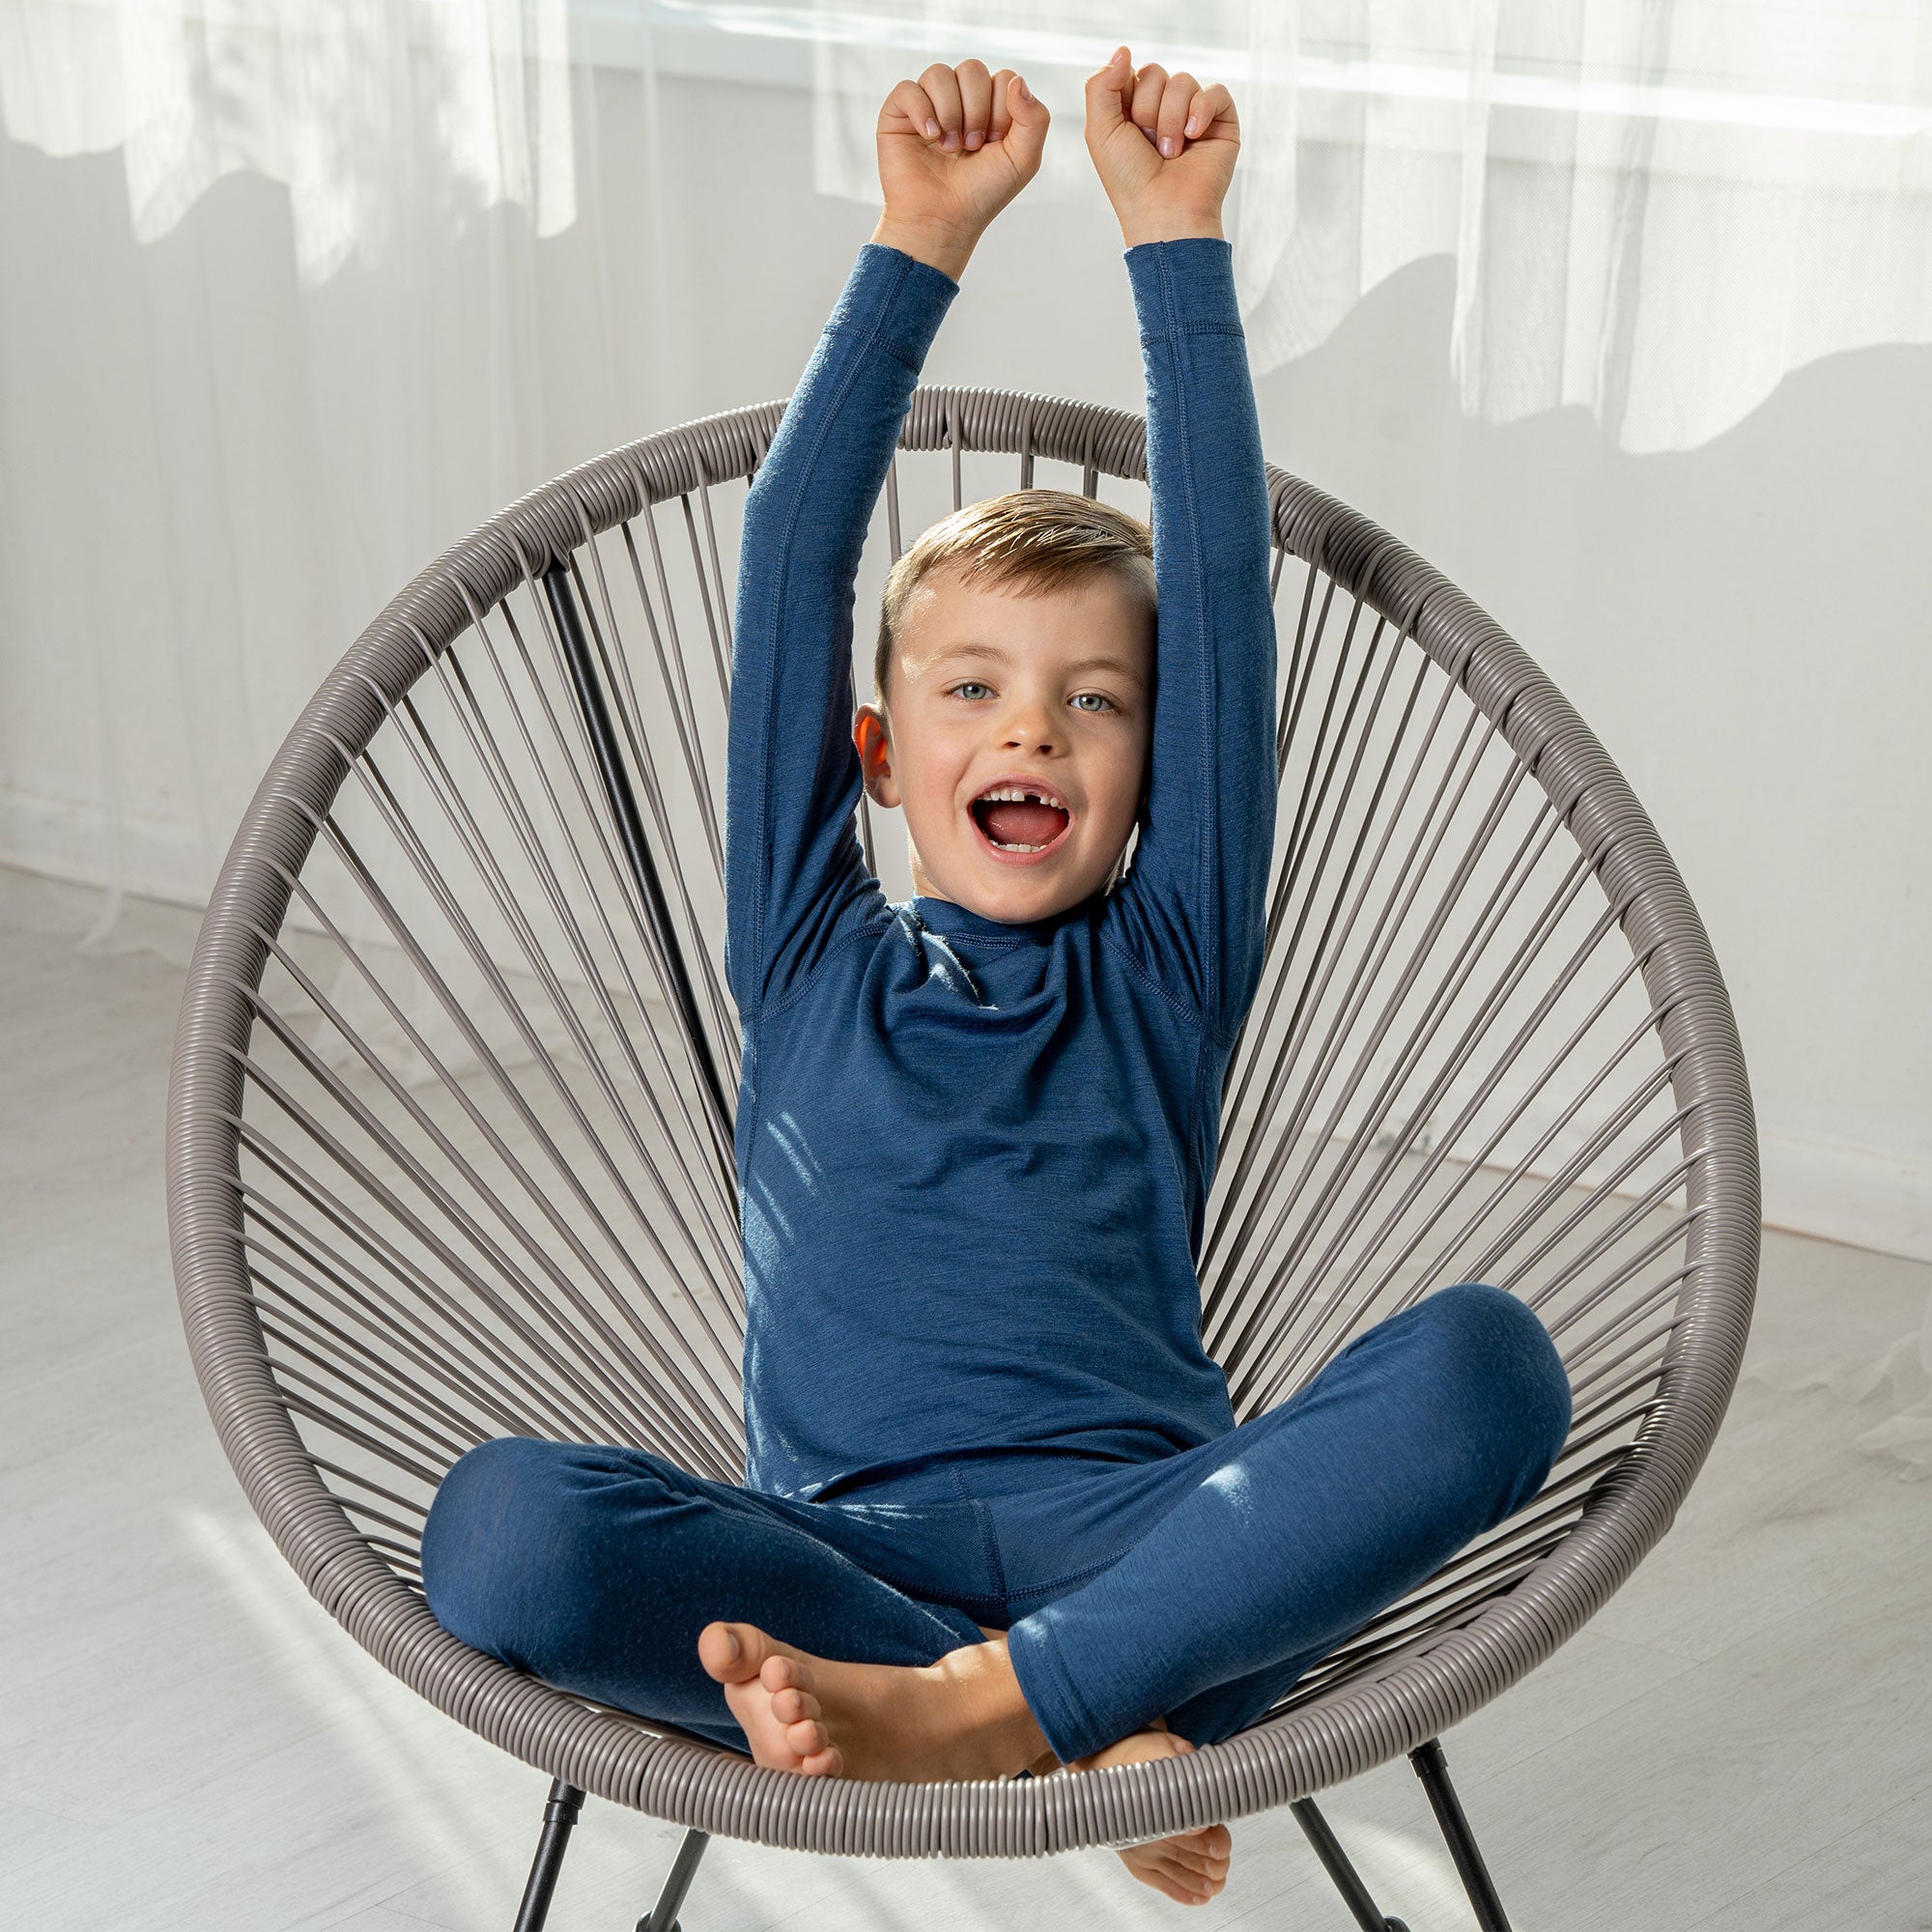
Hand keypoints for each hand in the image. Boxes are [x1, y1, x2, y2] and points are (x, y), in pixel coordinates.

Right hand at [871, 61, 1049, 280]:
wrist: (942, 221)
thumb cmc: (981, 194)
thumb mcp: (1023, 160)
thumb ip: (1036, 119)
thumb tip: (1017, 81)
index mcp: (990, 106)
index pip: (1003, 78)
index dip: (1002, 110)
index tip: (994, 144)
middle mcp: (959, 99)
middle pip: (972, 69)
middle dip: (976, 110)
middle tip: (971, 147)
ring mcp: (928, 104)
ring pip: (939, 74)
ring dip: (949, 113)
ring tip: (949, 148)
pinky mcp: (898, 114)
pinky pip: (909, 89)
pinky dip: (922, 112)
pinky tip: (929, 137)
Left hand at [1084, 44, 1237, 248]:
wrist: (1163, 213)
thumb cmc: (1130, 181)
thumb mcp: (1100, 130)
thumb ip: (1100, 85)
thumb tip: (1124, 50)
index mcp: (1133, 110)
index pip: (1130, 72)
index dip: (1125, 96)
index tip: (1126, 131)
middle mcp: (1163, 109)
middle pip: (1155, 72)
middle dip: (1147, 109)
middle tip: (1149, 146)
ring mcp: (1193, 115)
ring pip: (1183, 81)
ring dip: (1171, 119)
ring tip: (1170, 153)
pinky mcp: (1221, 122)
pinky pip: (1215, 92)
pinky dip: (1201, 112)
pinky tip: (1193, 137)